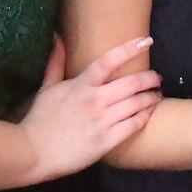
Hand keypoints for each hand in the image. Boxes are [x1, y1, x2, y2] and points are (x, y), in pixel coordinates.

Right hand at [21, 35, 161, 180]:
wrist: (33, 153)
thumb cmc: (40, 119)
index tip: (145, 40)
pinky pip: (133, 125)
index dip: (129, 48)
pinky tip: (150, 113)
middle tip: (157, 78)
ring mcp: (102, 121)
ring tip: (157, 95)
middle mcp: (94, 100)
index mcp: (81, 85)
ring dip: (152, 97)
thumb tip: (58, 37)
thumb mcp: (47, 88)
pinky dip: (145, 116)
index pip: (108, 61)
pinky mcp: (106, 141)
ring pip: (137, 104)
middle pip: (132, 83)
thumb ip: (56, 63)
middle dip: (150, 78)